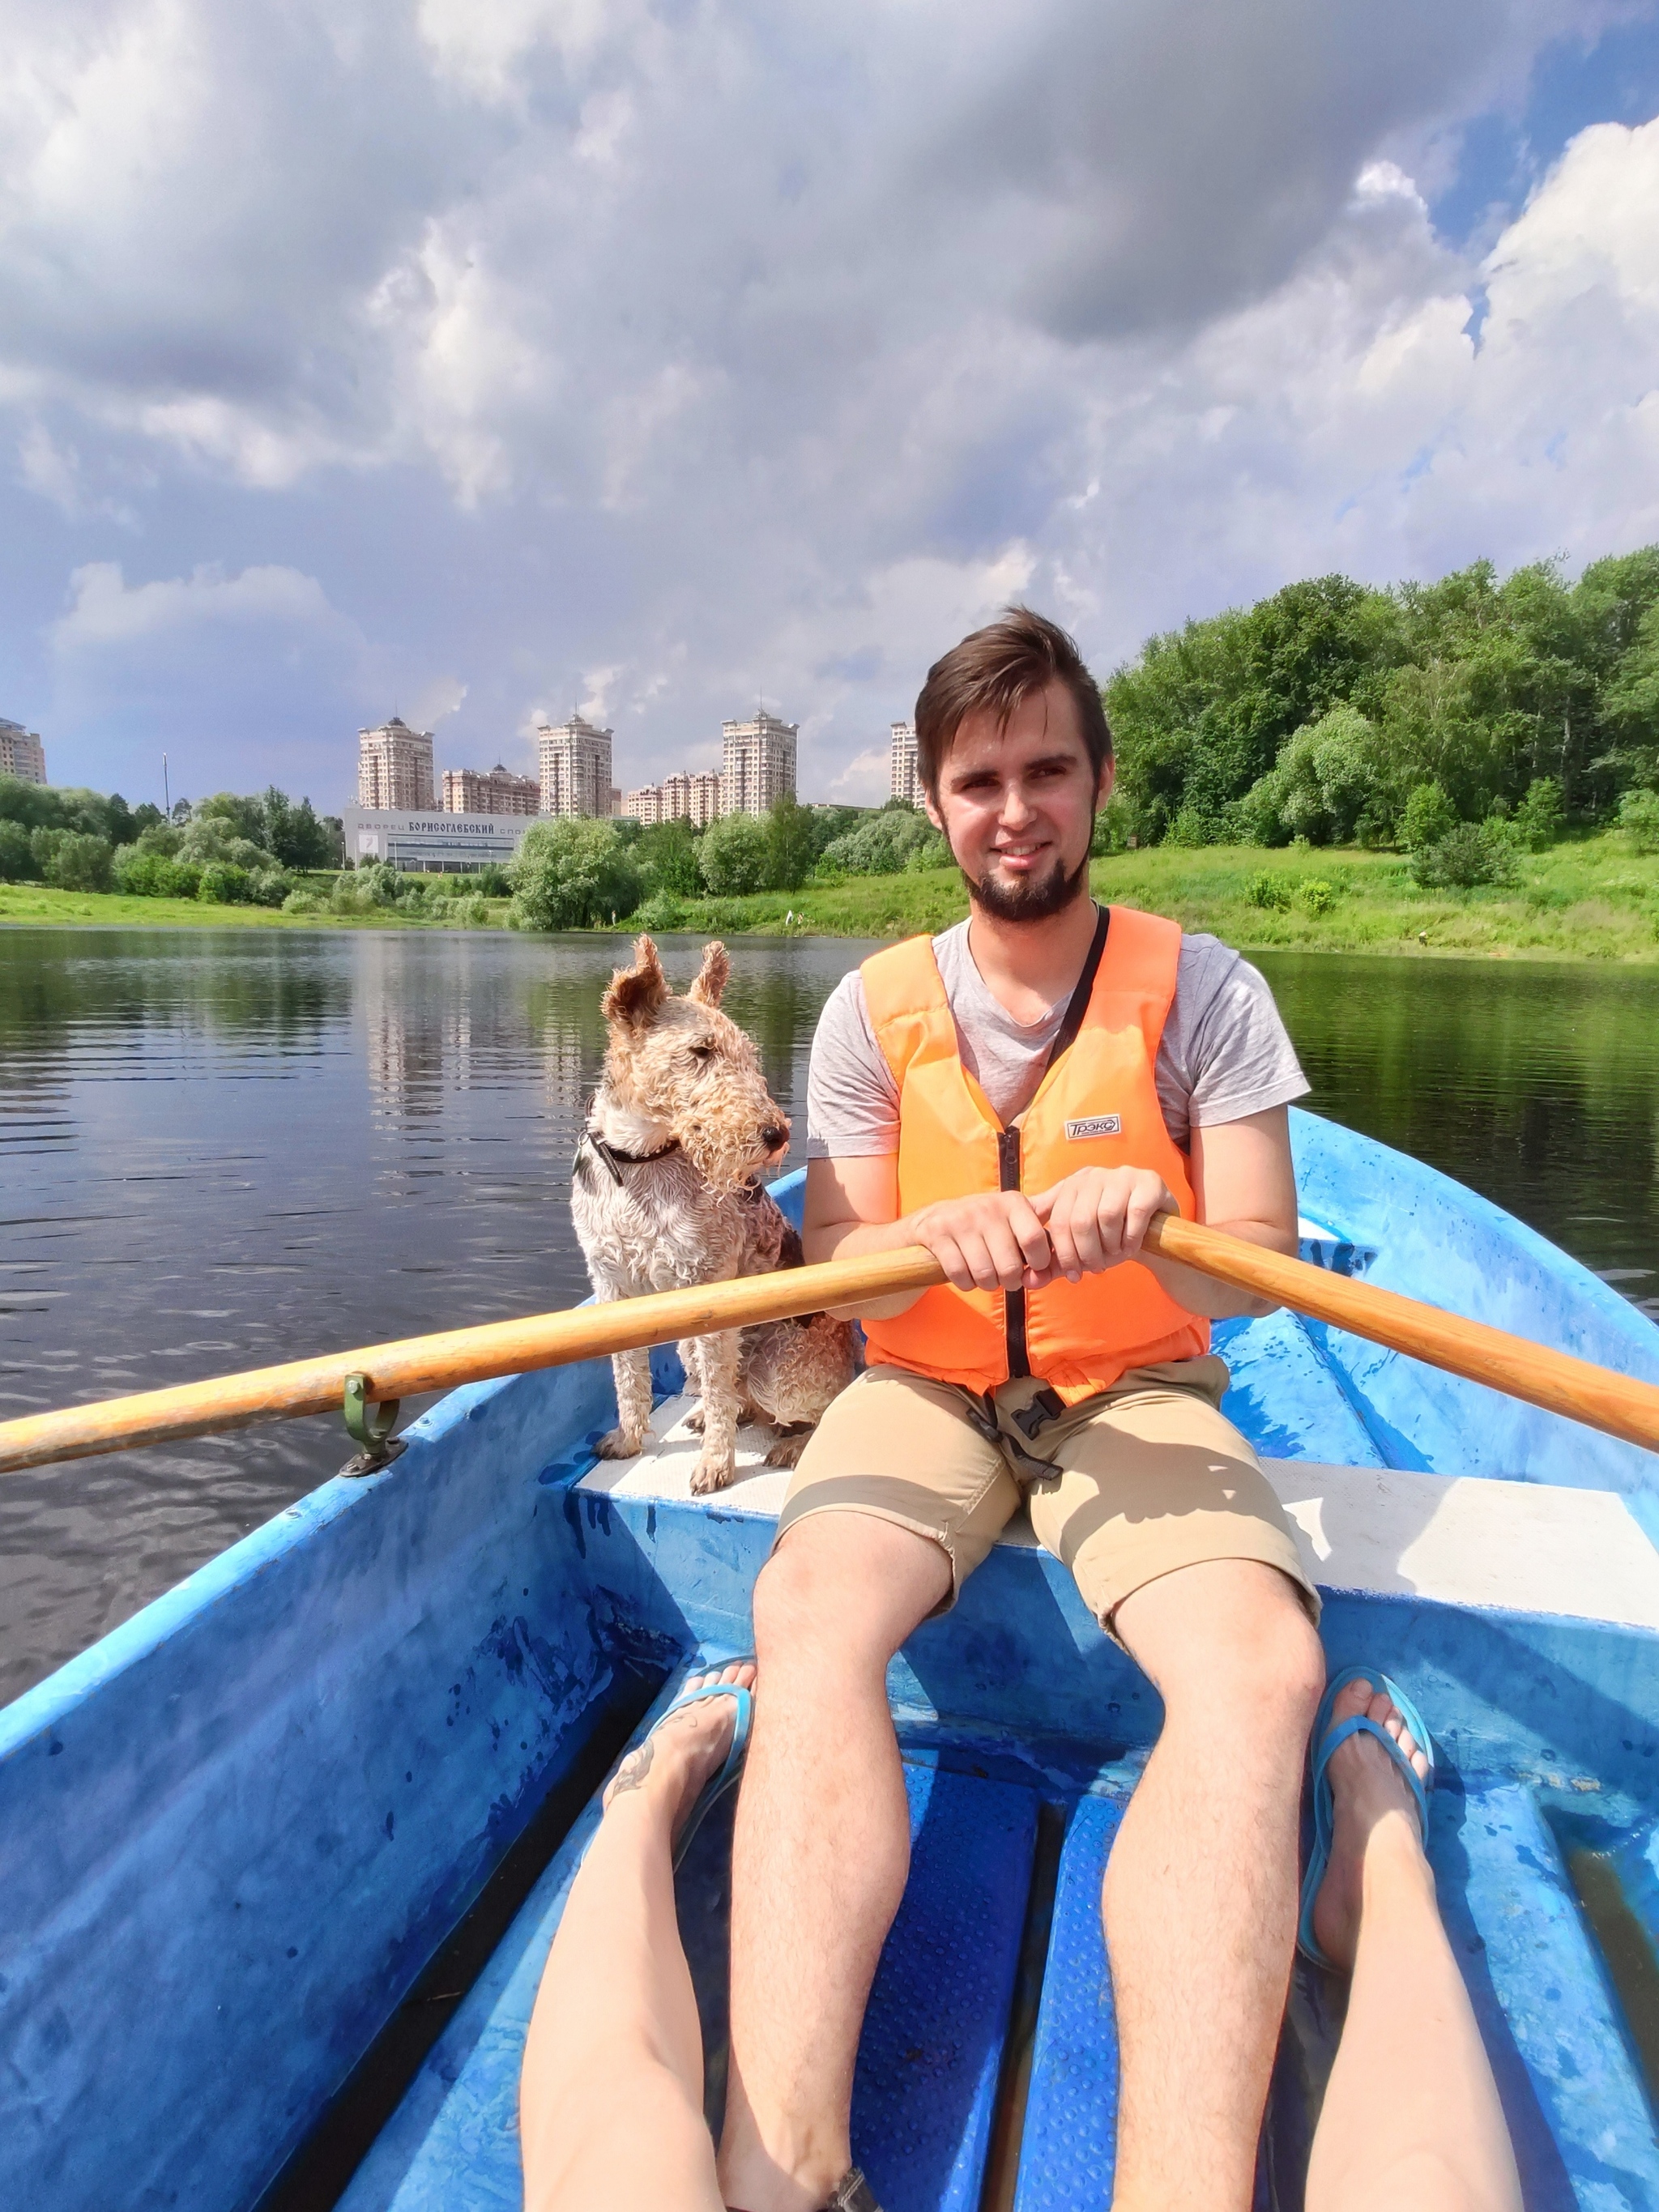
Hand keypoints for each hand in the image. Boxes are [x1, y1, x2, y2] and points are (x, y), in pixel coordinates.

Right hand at [909, 1191, 1053, 1293]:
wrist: (934, 1219)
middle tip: (1004, 1277)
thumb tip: (1069, 1256)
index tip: (1032, 1268)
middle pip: (1010, 1266)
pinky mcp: (937, 1233)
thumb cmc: (986, 1226)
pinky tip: (966, 1273)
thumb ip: (1043, 1235)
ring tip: (985, 1275)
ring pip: (984, 1274)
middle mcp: (988, 1207)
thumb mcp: (1015, 1219)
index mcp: (1013, 1203)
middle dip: (1009, 1282)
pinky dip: (965, 1283)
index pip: (1035, 1239)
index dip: (1038, 1264)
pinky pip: (959, 1275)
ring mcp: (961, 1219)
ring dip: (986, 1284)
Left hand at [1027, 1168, 1174, 1282]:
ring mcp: (1122, 1175)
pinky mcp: (1148, 1182)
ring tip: (1116, 1255)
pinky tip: (1132, 1246)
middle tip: (1098, 1268)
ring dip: (1111, 1245)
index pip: (1059, 1220)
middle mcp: (1094, 1175)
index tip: (1074, 1275)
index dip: (1064, 1252)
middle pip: (1081, 1220)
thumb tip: (1029, 1281)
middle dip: (1088, 1253)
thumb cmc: (1111, 1239)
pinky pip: (1135, 1213)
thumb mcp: (1080, 1248)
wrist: (1154, 1231)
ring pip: (1107, 1216)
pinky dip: (1132, 1238)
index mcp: (1071, 1186)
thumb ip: (1055, 1261)